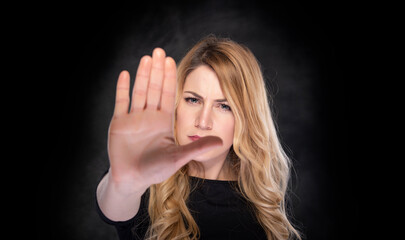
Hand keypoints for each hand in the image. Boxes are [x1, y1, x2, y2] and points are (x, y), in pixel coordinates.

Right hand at [107, 48, 221, 190]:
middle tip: (159, 51)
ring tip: (147, 58)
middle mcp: (149, 117)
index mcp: (163, 122)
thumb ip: (197, 147)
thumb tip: (221, 140)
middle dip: (157, 70)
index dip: (169, 78)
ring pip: (139, 92)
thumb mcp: (179, 157)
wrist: (132, 180)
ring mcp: (133, 119)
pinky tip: (125, 74)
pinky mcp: (119, 123)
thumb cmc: (155, 171)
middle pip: (153, 89)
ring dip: (142, 75)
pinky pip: (121, 102)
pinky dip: (122, 88)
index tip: (172, 61)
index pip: (167, 95)